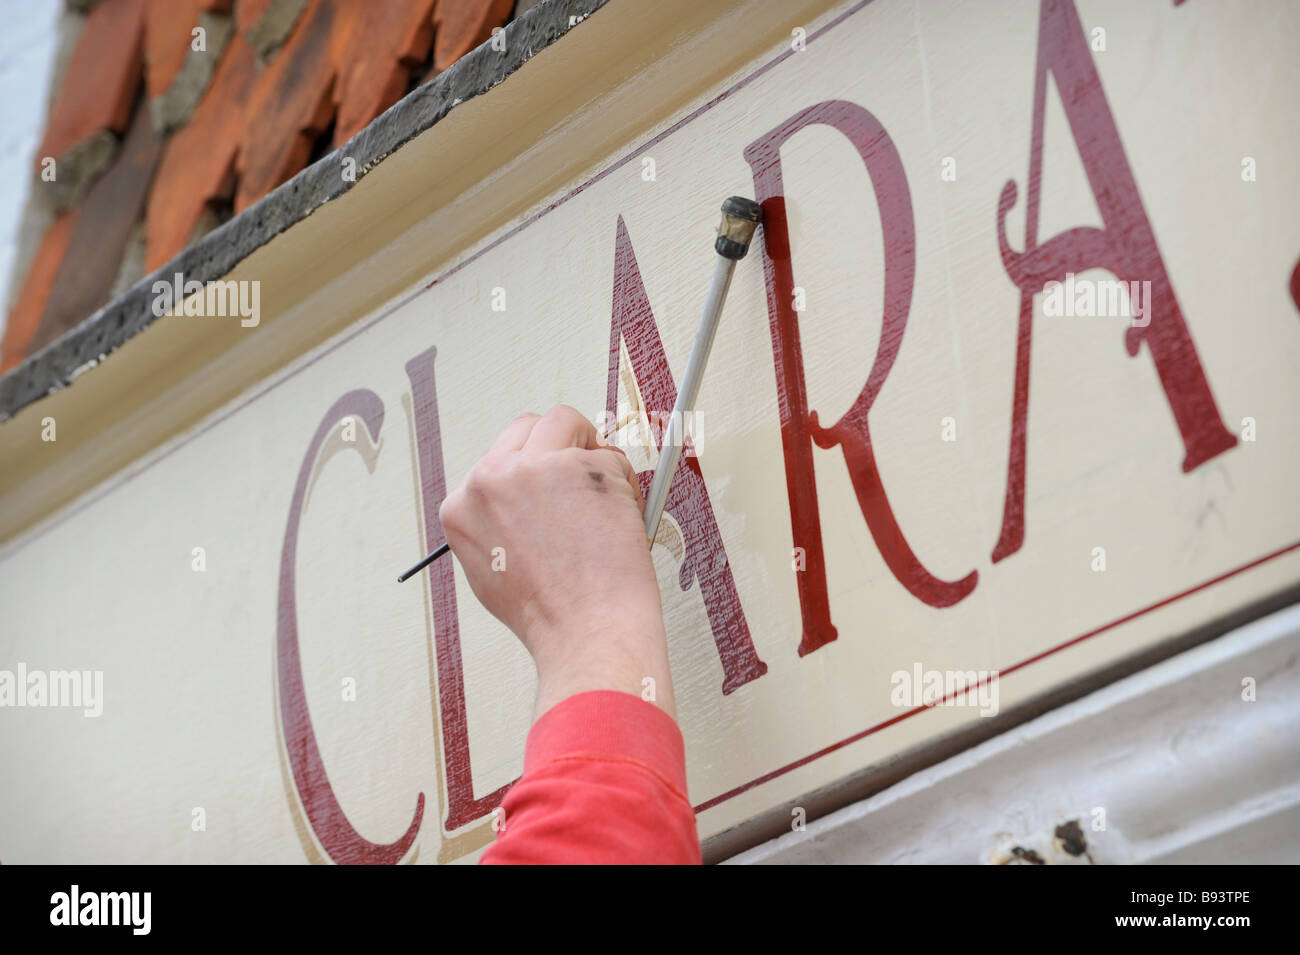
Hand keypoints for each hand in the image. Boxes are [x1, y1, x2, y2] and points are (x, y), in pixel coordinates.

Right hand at [439, 405, 674, 719]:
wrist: (587, 631)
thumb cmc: (551, 614)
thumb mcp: (491, 569)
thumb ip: (497, 521)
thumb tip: (522, 495)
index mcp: (462, 506)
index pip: (497, 457)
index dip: (532, 469)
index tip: (553, 489)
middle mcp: (490, 479)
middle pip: (528, 426)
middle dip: (561, 445)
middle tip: (584, 482)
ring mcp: (536, 468)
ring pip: (567, 422)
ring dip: (591, 454)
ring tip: (603, 505)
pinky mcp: (583, 466)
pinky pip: (609, 455)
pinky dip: (622, 483)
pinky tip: (619, 522)